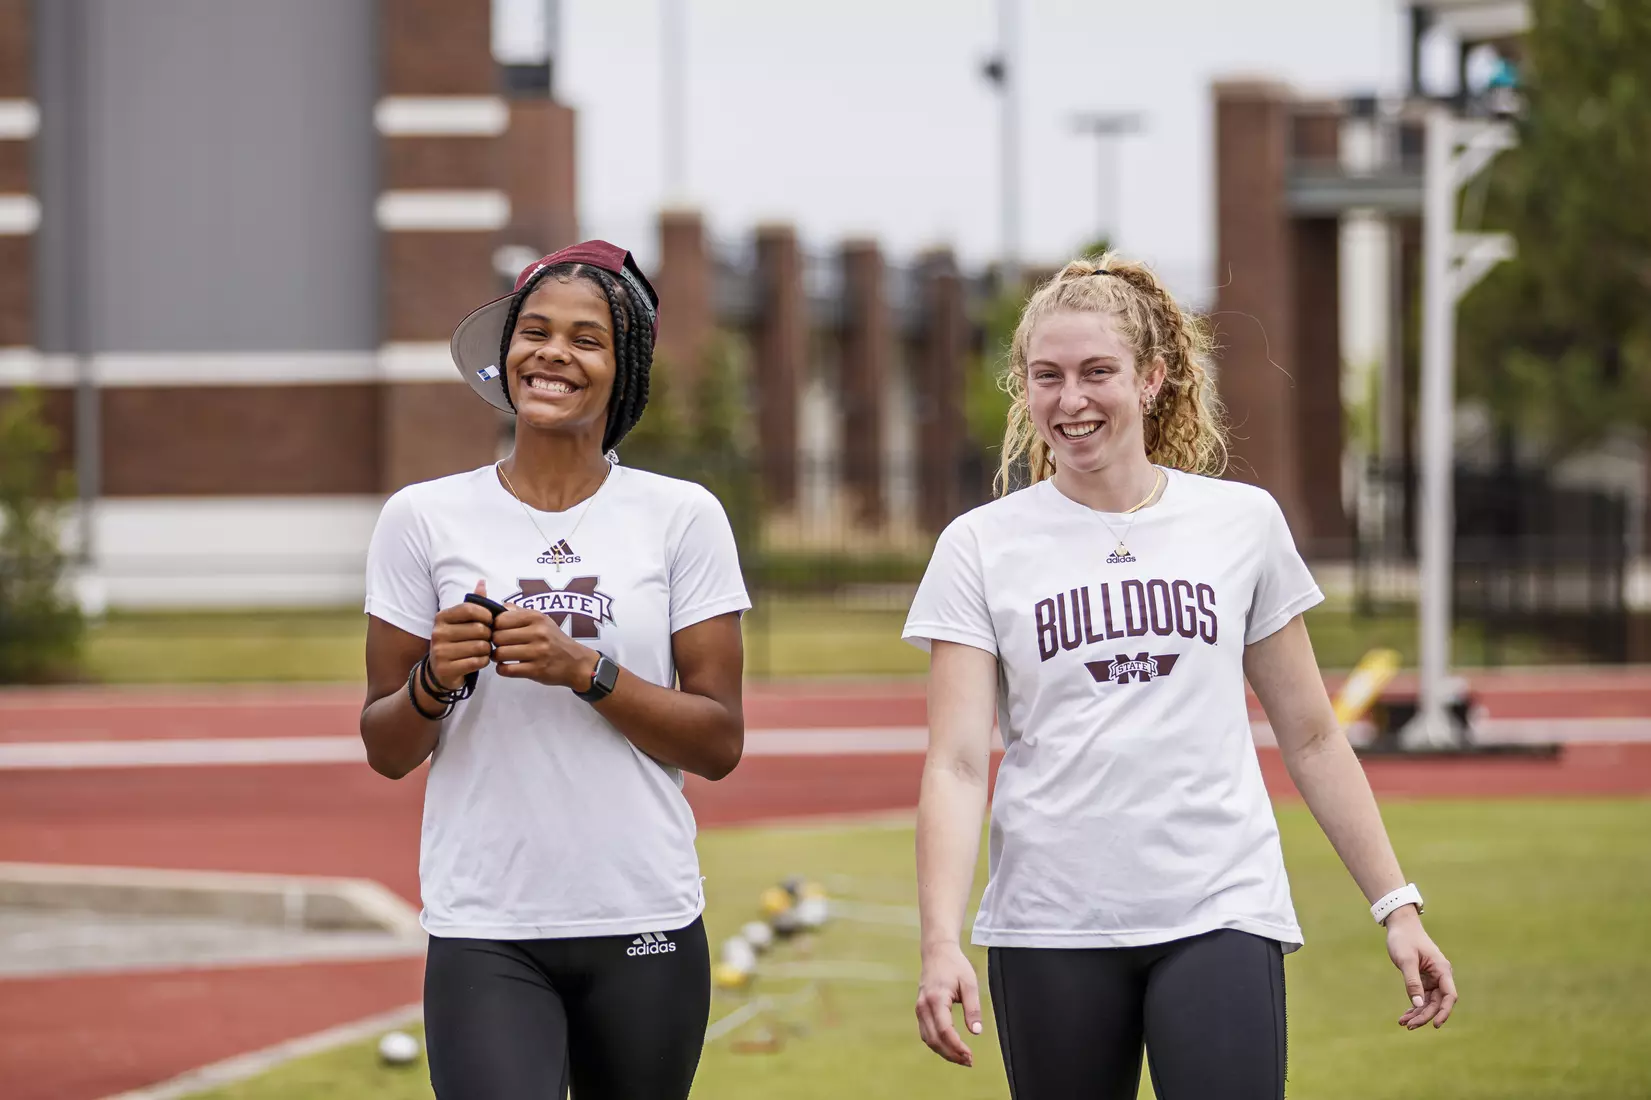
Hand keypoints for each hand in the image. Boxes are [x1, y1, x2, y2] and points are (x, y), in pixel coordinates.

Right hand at [428, 580, 494, 690]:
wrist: (440, 671)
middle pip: (479, 629)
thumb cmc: (457, 641)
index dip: (486, 615)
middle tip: (486, 639)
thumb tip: (482, 581)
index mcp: (442, 617)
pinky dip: (483, 661)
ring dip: (487, 649)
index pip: (470, 609)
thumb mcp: (462, 621)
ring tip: (482, 650)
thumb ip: (474, 602)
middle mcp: (438, 633)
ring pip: (480, 646)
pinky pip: (477, 662)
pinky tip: (479, 660)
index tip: (489, 621)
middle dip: (488, 635)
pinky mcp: (446, 669)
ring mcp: (440, 652)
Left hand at [491, 601, 597, 688]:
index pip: (500, 619)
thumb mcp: (542, 620)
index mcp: (536, 617)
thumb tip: (500, 607)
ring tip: (503, 656)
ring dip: (497, 657)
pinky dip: (502, 669)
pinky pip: (507, 670)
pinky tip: (507, 667)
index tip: (499, 632)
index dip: (495, 627)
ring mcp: (538, 652)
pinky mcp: (536, 670)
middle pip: (498, 637)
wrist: (576, 662)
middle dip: (495, 643)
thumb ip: (520, 613)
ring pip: (500, 654)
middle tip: (500, 646)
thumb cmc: (554, 640)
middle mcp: (538, 633)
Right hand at [916, 942, 982, 1066]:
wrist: (937, 952)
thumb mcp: (970, 983)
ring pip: (928, 1039)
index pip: (945, 1031)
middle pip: (934, 1039)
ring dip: (944, 1052)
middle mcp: (924, 1006)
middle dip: (951, 1054)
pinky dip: (937, 1044)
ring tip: (962, 1058)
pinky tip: (950, 1047)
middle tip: (968, 1061)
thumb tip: (976, 1032)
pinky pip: (926, 1033)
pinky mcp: (920, 1010)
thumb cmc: (954, 966)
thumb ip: (973, 1008)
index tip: (970, 1055)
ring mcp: (919, 1009)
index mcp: (936, 999)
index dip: (957, 1047)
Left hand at [1385, 907, 1457, 1028]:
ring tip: (1403, 1023)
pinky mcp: (1424, 979)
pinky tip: (1405, 1015)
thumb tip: (1418, 1004)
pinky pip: (1422, 997)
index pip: (1449, 995)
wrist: (1400, 925)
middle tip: (1409, 1026)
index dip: (1444, 1011)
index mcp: (1442, 969)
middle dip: (1425, 1015)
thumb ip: (1412, 982)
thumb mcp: (1406, 960)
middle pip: (1438, 1002)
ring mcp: (1433, 978)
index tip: (1436, 1025)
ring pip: (1429, 1002)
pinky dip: (1414, 1006)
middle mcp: (1440, 975)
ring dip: (1418, 1013)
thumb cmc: (1404, 939)